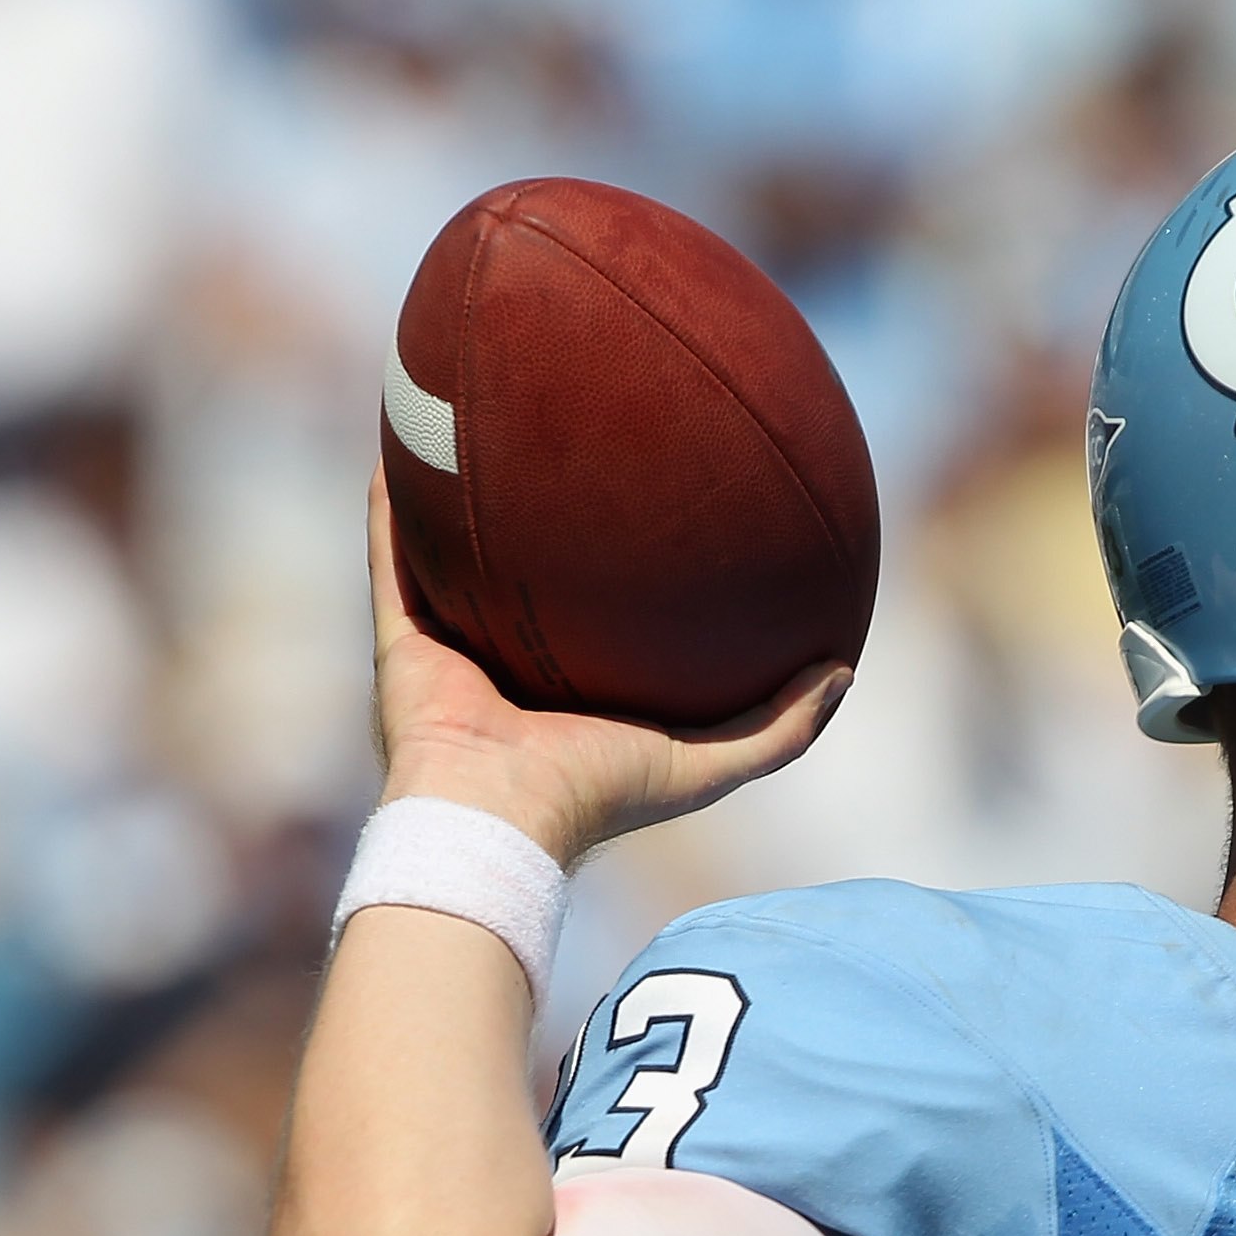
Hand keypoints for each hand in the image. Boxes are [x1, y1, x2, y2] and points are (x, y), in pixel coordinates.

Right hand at [366, 466, 849, 864]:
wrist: (498, 819)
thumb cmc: (600, 796)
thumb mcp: (710, 763)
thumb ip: (780, 726)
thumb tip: (844, 670)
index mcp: (573, 691)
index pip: (605, 619)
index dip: (632, 565)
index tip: (664, 503)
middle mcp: (510, 665)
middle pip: (527, 576)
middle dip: (545, 515)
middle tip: (573, 443)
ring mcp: (452, 649)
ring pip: (454, 556)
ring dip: (458, 493)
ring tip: (473, 416)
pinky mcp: (401, 639)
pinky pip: (394, 557)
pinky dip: (391, 504)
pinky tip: (401, 443)